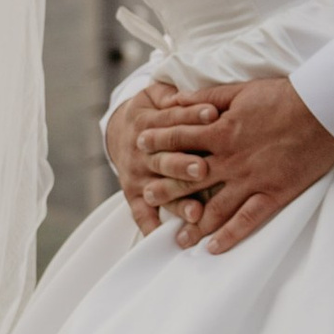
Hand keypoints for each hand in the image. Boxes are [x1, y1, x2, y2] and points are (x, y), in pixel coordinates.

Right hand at [104, 79, 227, 235]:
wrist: (119, 132)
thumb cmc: (152, 111)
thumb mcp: (155, 94)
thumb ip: (170, 94)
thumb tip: (182, 94)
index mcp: (147, 122)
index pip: (172, 119)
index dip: (191, 115)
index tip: (213, 114)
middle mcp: (141, 152)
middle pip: (164, 159)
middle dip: (183, 164)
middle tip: (203, 169)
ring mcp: (137, 176)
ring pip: (159, 190)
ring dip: (177, 202)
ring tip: (197, 213)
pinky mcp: (133, 195)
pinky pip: (142, 215)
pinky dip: (153, 228)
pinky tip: (168, 240)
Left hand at [152, 74, 333, 253]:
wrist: (323, 108)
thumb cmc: (284, 96)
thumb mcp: (240, 90)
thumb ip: (206, 97)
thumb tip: (177, 99)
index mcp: (222, 130)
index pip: (180, 137)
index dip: (158, 142)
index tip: (140, 147)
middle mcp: (231, 158)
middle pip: (190, 176)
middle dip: (166, 188)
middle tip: (147, 199)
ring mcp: (251, 179)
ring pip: (215, 207)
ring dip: (194, 224)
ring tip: (178, 239)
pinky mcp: (274, 193)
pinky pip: (247, 220)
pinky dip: (229, 236)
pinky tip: (215, 248)